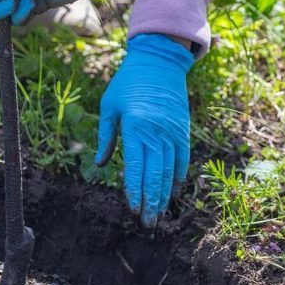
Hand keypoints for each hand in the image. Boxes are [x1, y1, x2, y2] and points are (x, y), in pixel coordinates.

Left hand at [96, 34, 193, 226]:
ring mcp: (172, 132)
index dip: (135, 191)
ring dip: (164, 194)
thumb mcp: (110, 106)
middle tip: (147, 223)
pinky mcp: (182, 130)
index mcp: (135, 127)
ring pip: (169, 170)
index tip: (133, 209)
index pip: (135, 167)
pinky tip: (172, 190)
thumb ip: (106, 137)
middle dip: (151, 201)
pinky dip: (177, 175)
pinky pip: (182, 158)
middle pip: (154, 175)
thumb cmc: (128, 83)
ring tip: (159, 214)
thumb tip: (101, 165)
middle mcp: (156, 132)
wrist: (159, 61)